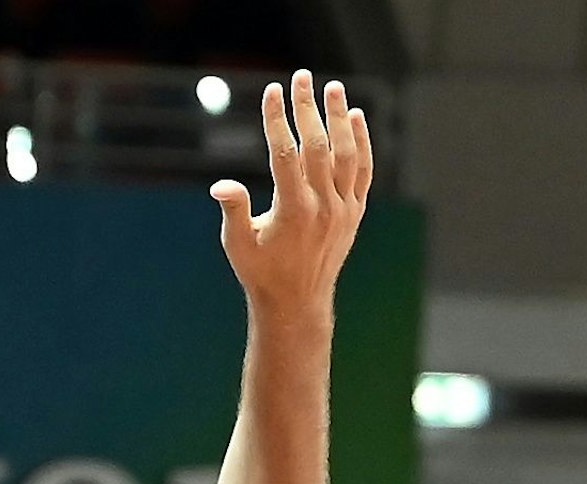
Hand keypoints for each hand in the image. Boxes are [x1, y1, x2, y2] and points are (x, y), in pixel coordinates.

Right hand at [210, 71, 372, 306]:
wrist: (297, 303)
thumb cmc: (261, 272)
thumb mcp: (238, 244)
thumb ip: (234, 210)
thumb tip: (222, 185)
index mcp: (292, 210)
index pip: (285, 153)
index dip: (277, 119)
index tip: (271, 91)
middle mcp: (323, 205)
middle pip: (317, 145)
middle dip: (307, 108)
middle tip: (300, 77)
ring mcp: (343, 208)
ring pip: (346, 153)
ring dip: (339, 117)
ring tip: (332, 87)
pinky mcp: (354, 212)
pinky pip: (363, 171)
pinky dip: (362, 143)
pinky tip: (355, 118)